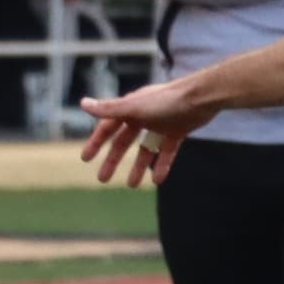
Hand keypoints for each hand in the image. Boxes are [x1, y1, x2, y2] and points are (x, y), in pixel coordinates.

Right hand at [78, 74, 214, 183]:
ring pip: (145, 149)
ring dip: (138, 166)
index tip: (86, 159)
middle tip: (103, 179)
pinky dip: (162, 165)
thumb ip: (109, 109)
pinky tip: (157, 180)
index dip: (96, 142)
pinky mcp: (177, 131)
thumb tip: (83, 103)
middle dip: (113, 160)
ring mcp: (160, 124)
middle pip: (124, 141)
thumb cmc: (166, 101)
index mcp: (130, 109)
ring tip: (132, 185)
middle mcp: (143, 116)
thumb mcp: (135, 107)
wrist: (201, 98)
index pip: (107, 127)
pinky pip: (166, 152)